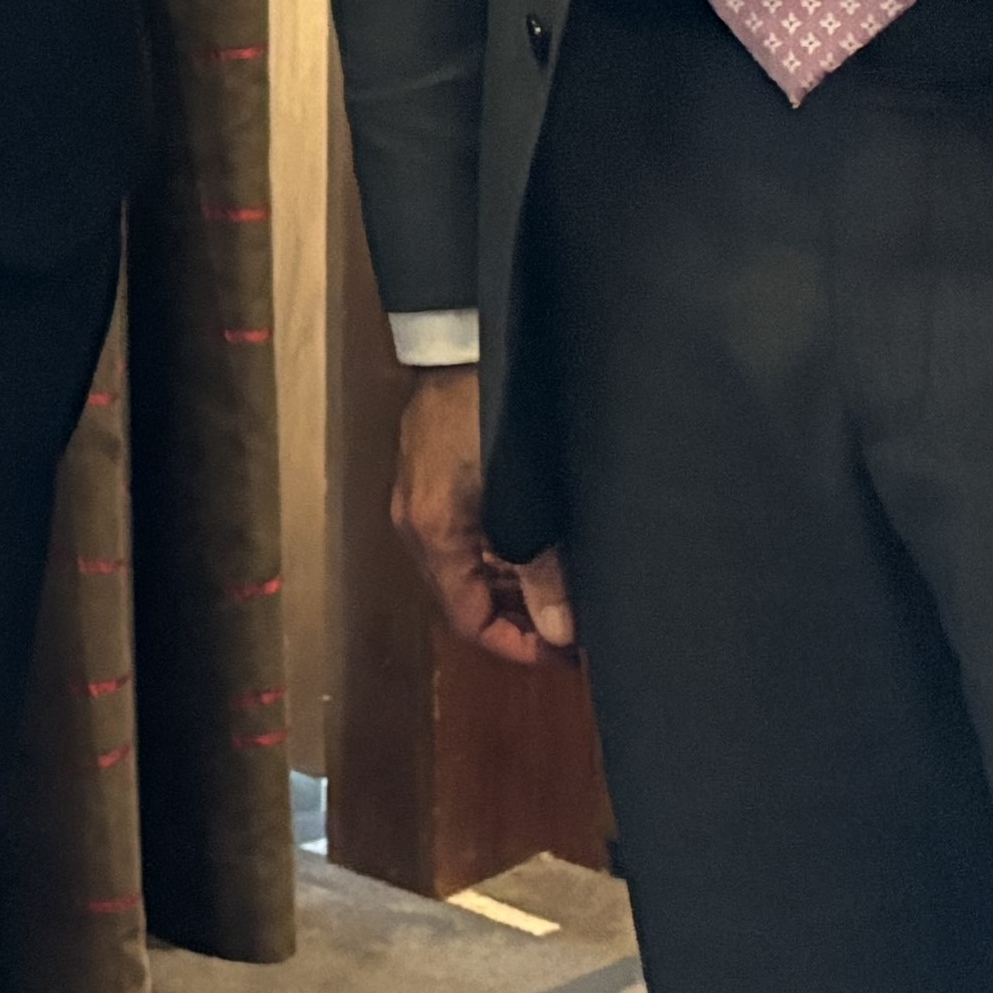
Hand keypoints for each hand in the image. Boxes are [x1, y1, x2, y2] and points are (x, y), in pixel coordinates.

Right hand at [395, 367, 577, 668]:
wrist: (465, 338)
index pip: (469, 620)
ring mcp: (419, 497)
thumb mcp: (528, 497)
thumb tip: (560, 630)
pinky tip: (537, 550)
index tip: (566, 654)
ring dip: (512, 588)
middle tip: (575, 627)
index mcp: (433, 533)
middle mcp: (416, 523)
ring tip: (565, 591)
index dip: (518, 647)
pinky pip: (463, 538)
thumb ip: (543, 567)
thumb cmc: (496, 411)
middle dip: (520, 620)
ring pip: (466, 569)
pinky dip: (498, 556)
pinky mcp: (431, 476)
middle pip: (465, 598)